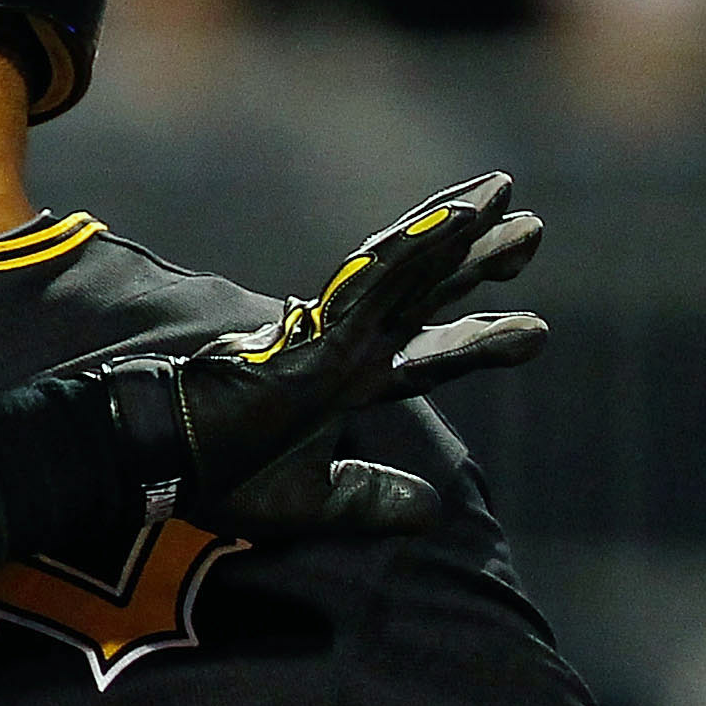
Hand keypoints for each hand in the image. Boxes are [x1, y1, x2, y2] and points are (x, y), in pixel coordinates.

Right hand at [102, 171, 546, 533]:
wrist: (168, 462)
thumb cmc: (222, 476)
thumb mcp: (314, 503)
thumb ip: (370, 500)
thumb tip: (433, 511)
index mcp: (348, 383)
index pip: (428, 354)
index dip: (482, 340)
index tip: (538, 329)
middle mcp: (349, 346)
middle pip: (429, 293)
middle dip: (479, 261)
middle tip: (534, 228)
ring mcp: (336, 330)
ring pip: (410, 268)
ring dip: (458, 231)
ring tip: (507, 194)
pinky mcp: (321, 326)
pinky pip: (378, 277)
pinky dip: (420, 246)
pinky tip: (459, 219)